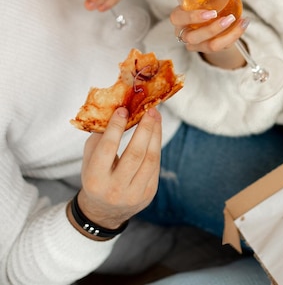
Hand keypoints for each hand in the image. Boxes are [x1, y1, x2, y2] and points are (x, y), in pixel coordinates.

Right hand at [78, 107, 161, 229]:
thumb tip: (118, 112)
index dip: (116, 128)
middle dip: (144, 129)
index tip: (123, 110)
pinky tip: (156, 133)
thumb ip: (100, 138)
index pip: (107, 149)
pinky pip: (155, 166)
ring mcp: (134, 194)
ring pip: (150, 159)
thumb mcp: (89, 160)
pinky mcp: (149, 194)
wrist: (104, 211)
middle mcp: (115, 189)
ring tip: (155, 117)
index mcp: (95, 179)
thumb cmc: (96, 177)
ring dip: (155, 135)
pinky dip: (156, 147)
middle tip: (149, 110)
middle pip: (135, 154)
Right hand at [171, 0, 248, 68]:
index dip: (191, 17)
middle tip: (230, 18)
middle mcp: (184, 32)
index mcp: (179, 15)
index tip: (212, 12)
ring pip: (210, 46)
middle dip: (212, 29)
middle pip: (192, 37)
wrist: (213, 19)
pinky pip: (221, 48)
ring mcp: (196, 44)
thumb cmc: (208, 2)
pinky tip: (243, 24)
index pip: (177, 18)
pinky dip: (234, 36)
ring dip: (227, 36)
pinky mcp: (208, 50)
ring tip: (240, 21)